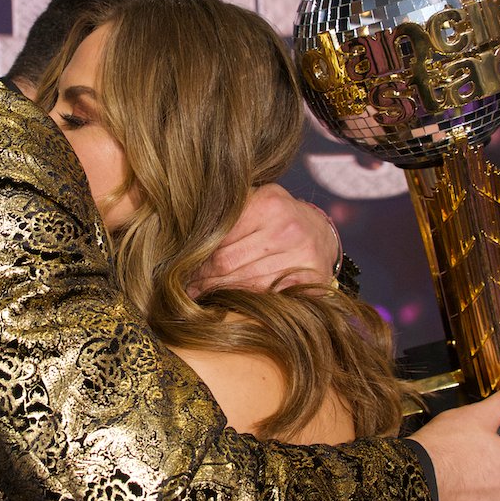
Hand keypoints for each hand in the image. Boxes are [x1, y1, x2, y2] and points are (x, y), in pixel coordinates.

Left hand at [188, 184, 338, 295]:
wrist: (319, 232)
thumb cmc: (277, 215)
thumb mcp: (255, 199)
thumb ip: (227, 211)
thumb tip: (186, 234)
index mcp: (267, 204)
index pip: (219, 238)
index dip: (197, 256)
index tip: (180, 266)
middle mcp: (286, 229)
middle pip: (228, 264)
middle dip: (202, 278)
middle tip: (183, 288)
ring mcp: (301, 256)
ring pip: (245, 283)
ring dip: (218, 292)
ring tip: (198, 296)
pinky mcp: (310, 280)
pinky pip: (268, 295)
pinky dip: (246, 300)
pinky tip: (229, 301)